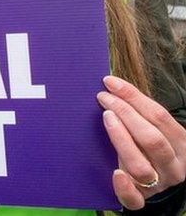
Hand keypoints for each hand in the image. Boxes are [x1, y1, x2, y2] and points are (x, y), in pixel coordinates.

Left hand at [98, 75, 185, 209]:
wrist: (158, 180)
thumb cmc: (150, 147)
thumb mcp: (155, 130)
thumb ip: (140, 114)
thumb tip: (111, 86)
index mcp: (182, 144)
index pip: (159, 117)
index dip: (134, 97)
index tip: (110, 83)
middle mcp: (174, 166)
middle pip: (151, 139)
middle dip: (126, 114)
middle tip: (103, 98)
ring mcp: (159, 184)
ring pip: (140, 165)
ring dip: (121, 139)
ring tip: (106, 117)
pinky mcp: (143, 199)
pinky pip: (134, 199)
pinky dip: (124, 187)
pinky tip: (115, 173)